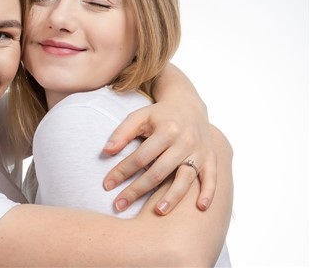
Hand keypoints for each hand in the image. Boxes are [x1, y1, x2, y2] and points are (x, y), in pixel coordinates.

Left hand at [101, 97, 216, 214]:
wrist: (189, 105)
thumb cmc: (159, 115)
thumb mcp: (139, 117)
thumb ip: (122, 133)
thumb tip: (106, 151)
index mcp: (167, 130)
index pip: (141, 156)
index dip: (122, 171)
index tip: (106, 185)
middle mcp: (185, 142)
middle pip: (159, 171)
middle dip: (137, 190)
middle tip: (119, 205)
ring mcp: (199, 151)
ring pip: (186, 178)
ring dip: (172, 196)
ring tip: (158, 211)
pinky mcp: (210, 158)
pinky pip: (211, 178)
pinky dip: (208, 193)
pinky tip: (200, 208)